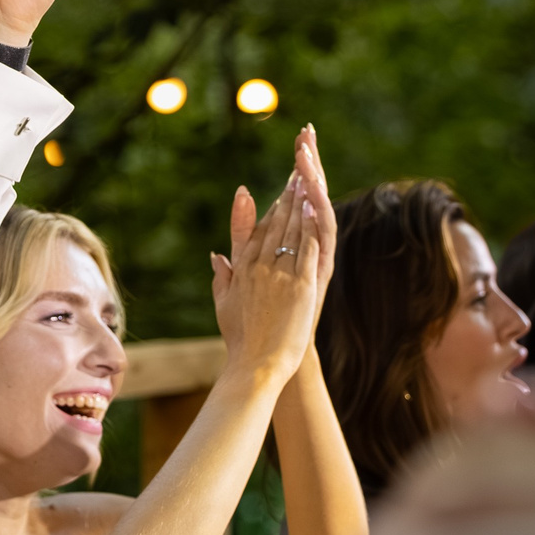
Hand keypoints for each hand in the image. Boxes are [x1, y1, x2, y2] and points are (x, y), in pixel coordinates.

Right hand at [207, 154, 325, 379]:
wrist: (256, 364)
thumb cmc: (240, 339)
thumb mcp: (224, 303)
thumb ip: (221, 275)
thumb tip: (216, 254)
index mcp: (242, 268)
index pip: (258, 228)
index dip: (273, 205)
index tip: (284, 188)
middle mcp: (259, 265)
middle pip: (277, 222)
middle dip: (290, 194)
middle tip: (301, 170)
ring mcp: (279, 274)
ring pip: (293, 230)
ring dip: (302, 203)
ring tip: (311, 181)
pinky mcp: (299, 285)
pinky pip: (308, 249)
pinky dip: (312, 227)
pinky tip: (318, 209)